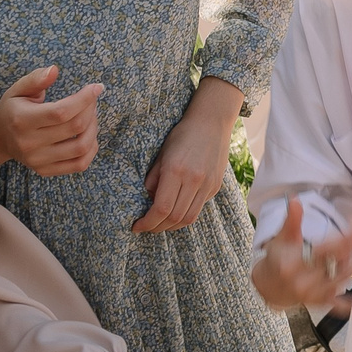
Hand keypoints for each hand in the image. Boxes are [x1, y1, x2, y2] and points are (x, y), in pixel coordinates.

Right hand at [0, 66, 102, 179]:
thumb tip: (54, 70)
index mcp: (21, 120)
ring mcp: (37, 160)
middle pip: (74, 128)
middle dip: (90, 110)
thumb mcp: (19, 89)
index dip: (84, 99)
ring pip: (81, 147)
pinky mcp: (45, 170)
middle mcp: (28, 143)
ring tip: (91, 115)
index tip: (96, 88)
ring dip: (94, 128)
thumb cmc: (13, 108)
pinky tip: (89, 135)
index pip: (61, 112)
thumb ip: (36, 78)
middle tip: (91, 100)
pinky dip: (92, 149)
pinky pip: (79, 164)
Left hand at [135, 82, 239, 232]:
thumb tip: (147, 202)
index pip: (161, 208)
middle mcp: (194, 180)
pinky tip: (175, 211)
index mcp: (176, 170)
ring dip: (172, 226)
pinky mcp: (215, 187)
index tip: (137, 226)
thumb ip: (153, 180)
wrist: (211, 123)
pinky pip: (198, 209)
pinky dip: (184, 216)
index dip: (147, 222)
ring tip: (160, 224)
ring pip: (189, 218)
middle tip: (146, 227)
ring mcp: (208, 185)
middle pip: (175, 218)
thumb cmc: (182, 135)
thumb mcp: (161, 154)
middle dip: (157, 227)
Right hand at [250, 199, 351, 308]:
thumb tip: (295, 199)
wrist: (269, 288)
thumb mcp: (282, 240)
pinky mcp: (317, 302)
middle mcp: (303, 281)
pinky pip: (333, 304)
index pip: (324, 250)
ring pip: (340, 280)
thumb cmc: (277, 259)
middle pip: (335, 265)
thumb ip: (291, 221)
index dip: (344, 238)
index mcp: (293, 264)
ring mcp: (311, 294)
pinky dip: (344, 306)